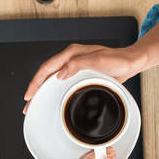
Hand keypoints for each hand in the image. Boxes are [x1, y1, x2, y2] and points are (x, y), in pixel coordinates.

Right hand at [23, 43, 139, 113]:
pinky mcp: (80, 73)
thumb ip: (78, 64)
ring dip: (43, 91)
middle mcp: (71, 58)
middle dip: (35, 89)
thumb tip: (59, 73)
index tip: (30, 94)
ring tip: (35, 104)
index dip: (36, 82)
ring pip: (52, 78)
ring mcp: (75, 66)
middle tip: (28, 105)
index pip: (48, 67)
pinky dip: (53, 91)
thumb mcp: (98, 61)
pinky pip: (61, 82)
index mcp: (72, 53)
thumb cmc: (118, 59)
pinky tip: (51, 98)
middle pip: (46, 74)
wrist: (131, 62)